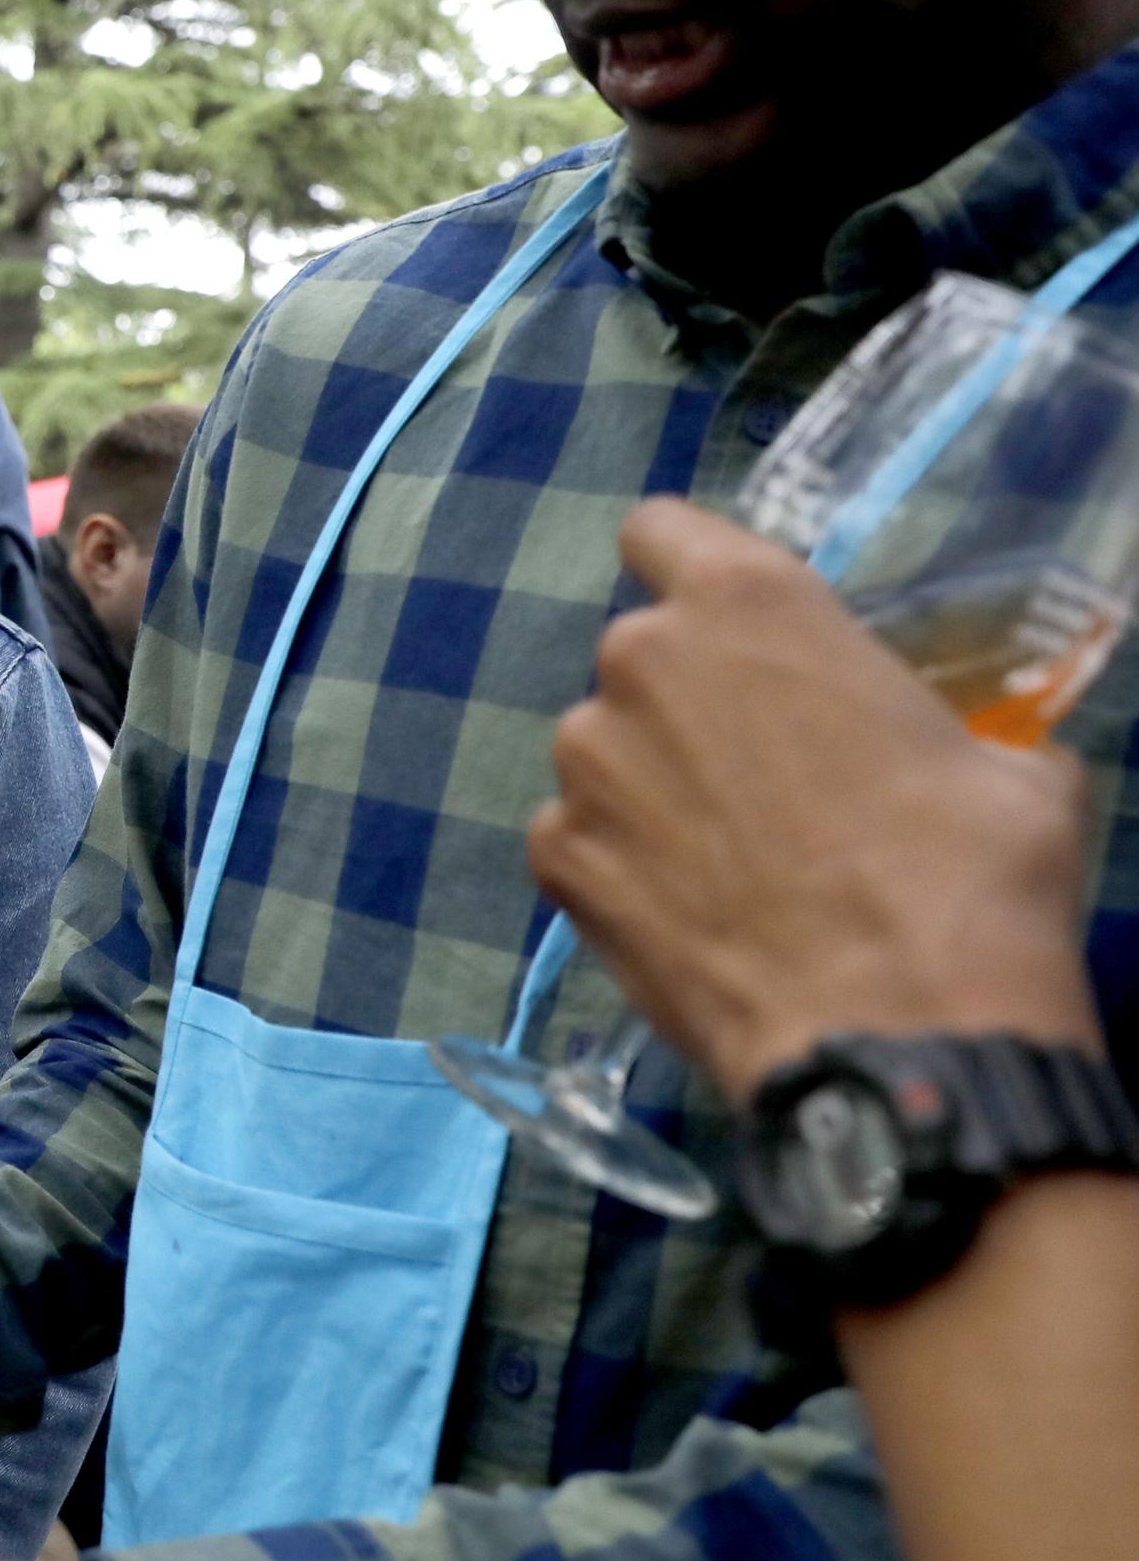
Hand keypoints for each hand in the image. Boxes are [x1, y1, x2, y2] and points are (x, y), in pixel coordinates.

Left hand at [531, 500, 1102, 1099]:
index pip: (663, 531)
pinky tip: (695, 914)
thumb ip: (940, 727)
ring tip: (738, 863)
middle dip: (694, 704)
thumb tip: (956, 757)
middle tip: (768, 778)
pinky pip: (582, 839)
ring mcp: (584, 763)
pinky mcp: (554, 860)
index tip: (722, 625)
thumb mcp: (1007, 769)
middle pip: (645, 657)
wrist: (897, 1029)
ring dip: (655, 786)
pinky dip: (623, 866)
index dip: (686, 569)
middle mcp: (640, 662)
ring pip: (610, 752)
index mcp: (747, 603)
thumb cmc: (971, 876)